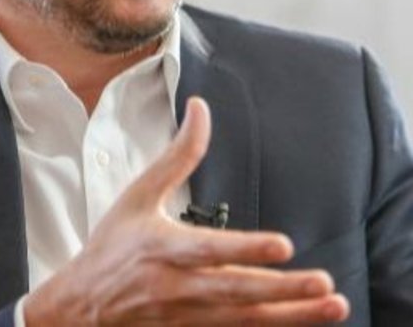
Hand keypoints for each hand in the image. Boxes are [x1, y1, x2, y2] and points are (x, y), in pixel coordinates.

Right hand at [24, 97, 349, 325]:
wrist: (79, 309)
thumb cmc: (111, 247)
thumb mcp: (137, 196)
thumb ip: (178, 155)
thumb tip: (201, 107)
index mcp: (164, 249)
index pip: (210, 250)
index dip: (246, 250)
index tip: (284, 245)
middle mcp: (178, 288)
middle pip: (237, 292)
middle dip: (284, 290)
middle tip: (325, 283)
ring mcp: (187, 318)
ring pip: (246, 320)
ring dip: (292, 316)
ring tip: (334, 305)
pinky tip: (304, 323)